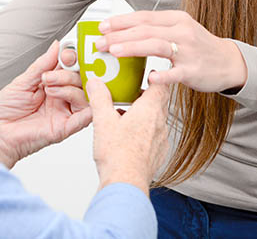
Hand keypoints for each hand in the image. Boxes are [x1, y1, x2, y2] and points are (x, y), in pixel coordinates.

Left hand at [0, 41, 92, 168]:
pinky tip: (68, 98)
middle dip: (67, 73)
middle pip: (81, 80)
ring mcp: (65, 111)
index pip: (72, 67)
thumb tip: (58, 45)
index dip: (73, 58)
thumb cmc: (5, 108)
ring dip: (68, 87)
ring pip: (84, 95)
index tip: (66, 54)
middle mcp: (62, 97)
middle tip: (48, 76)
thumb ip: (43, 64)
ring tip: (48, 88)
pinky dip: (85, 106)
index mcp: (53, 83)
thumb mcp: (23, 80)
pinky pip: (85, 117)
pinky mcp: (66, 127)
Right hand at [88, 78, 169, 194]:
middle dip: (146, 95)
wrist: (126, 184)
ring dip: (144, 114)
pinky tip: (129, 136)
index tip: (148, 73)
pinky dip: (144, 131)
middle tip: (131, 92)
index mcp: (149, 110)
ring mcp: (161, 139)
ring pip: (156, 119)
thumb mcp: (103, 121)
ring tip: (125, 115)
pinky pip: (154, 135)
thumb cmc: (117, 155)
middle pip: (160, 101)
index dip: (156, 77)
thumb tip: (95, 83)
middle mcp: (159, 123)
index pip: (161, 85)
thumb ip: (100, 98)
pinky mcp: (158, 153)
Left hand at [96, 10, 247, 93]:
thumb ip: (155, 29)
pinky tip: (150, 77)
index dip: (121, 21)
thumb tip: (122, 32)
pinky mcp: (194, 70)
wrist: (228, 62)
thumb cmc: (198, 46)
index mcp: (176, 19)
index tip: (102, 26)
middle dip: (119, 36)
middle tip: (100, 42)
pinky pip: (176, 73)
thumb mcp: (179, 30)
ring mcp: (188, 51)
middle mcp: (182, 31)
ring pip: (156, 45)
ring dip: (133, 47)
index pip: (143, 17)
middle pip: (145, 30)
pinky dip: (163, 75)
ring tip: (114, 52)